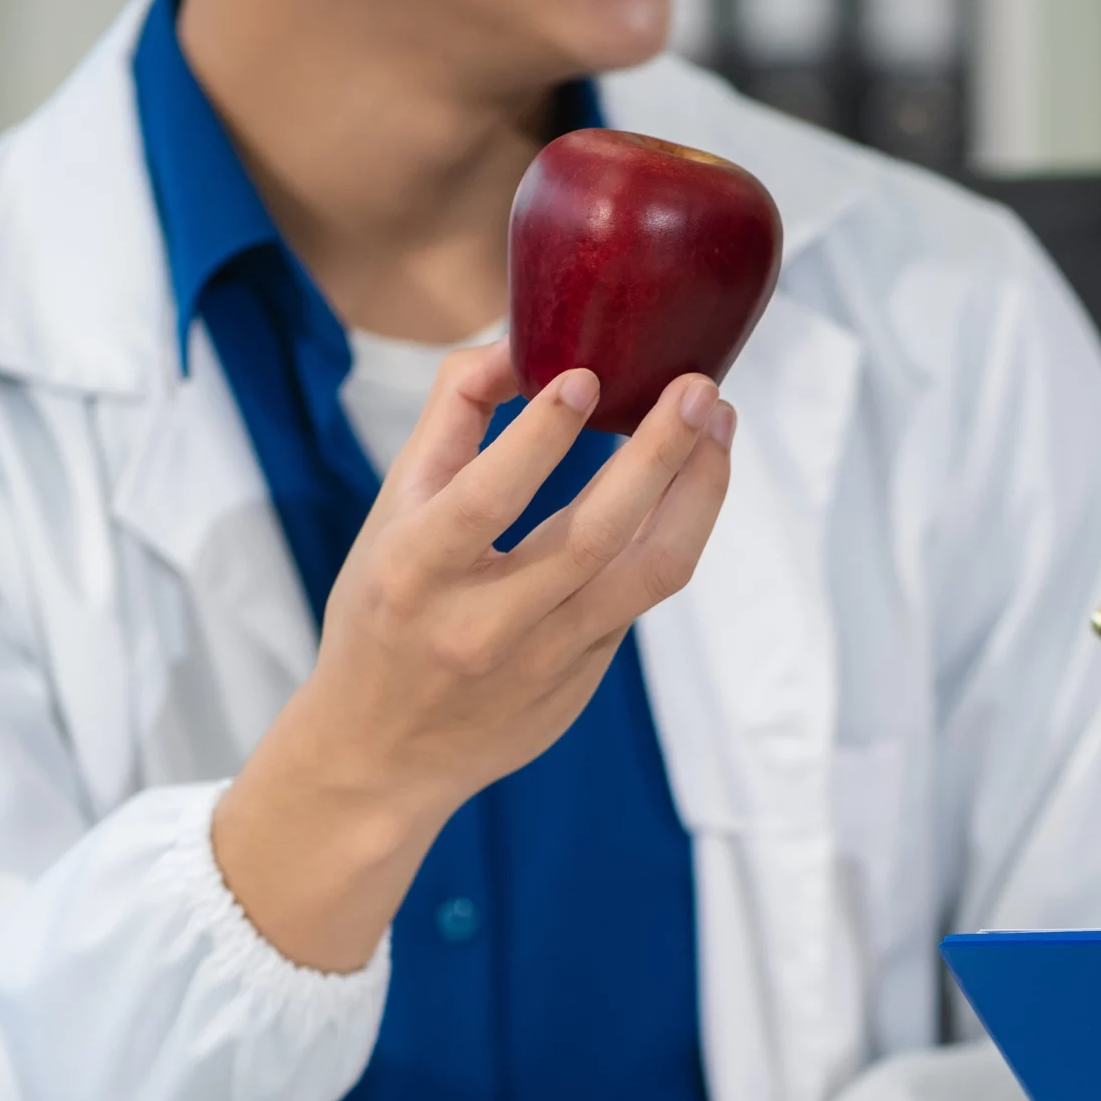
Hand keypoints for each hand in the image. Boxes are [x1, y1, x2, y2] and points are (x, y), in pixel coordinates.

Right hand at [214, 345, 733, 971]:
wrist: (383, 755)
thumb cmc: (384, 613)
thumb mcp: (389, 517)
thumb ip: (447, 425)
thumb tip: (513, 345)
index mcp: (416, 573)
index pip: (486, 499)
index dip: (540, 437)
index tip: (589, 375)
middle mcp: (483, 624)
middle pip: (595, 534)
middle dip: (659, 455)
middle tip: (698, 388)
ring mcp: (543, 661)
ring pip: (648, 572)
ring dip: (697, 494)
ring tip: (718, 427)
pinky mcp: (584, 681)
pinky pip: (642, 595)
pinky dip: (674, 530)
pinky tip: (691, 481)